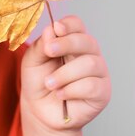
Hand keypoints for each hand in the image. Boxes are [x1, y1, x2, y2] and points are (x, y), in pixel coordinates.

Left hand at [20, 15, 110, 135]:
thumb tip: (52, 29)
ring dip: (64, 74)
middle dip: (65, 44)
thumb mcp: (32, 60)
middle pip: (86, 40)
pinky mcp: (102, 92)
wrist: (40, 110)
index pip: (77, 25)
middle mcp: (89, 54)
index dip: (68, 25)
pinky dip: (71, 89)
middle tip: (48, 52)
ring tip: (50, 83)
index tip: (56, 29)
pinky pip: (92, 85)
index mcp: (72, 42)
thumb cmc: (38, 82)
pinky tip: (61, 94)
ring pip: (90, 63)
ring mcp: (98, 73)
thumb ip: (41, 45)